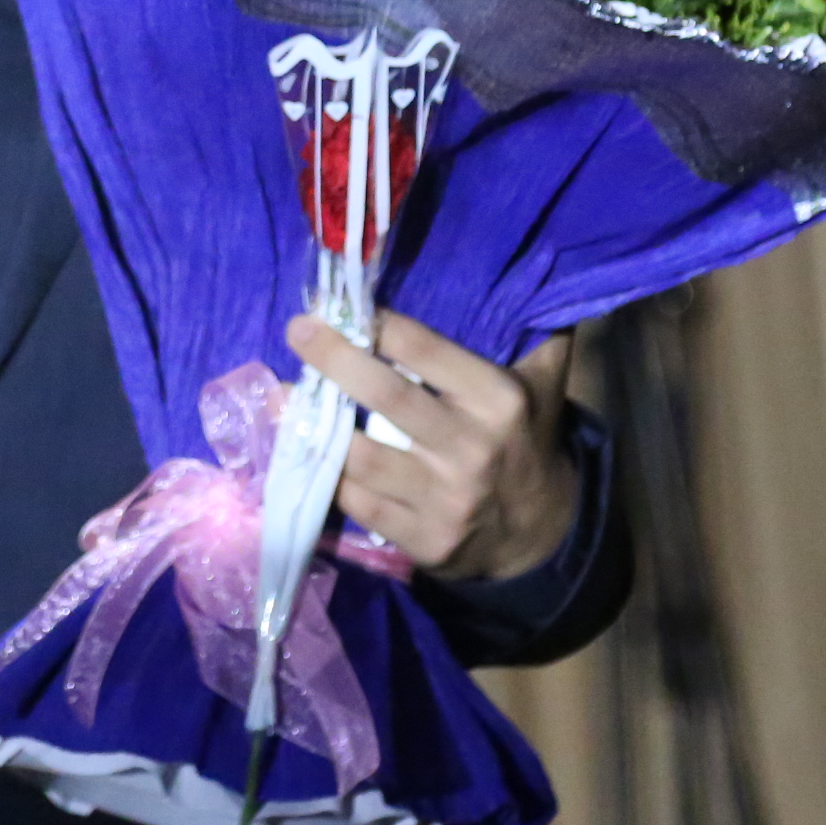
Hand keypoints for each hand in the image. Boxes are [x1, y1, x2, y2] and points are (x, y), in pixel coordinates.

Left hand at [285, 308, 577, 582]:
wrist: (541, 537)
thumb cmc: (528, 442)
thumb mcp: (546, 387)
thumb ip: (540, 337)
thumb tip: (541, 284)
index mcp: (498, 401)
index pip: (427, 351)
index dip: (380, 326)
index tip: (344, 307)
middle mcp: (471, 448)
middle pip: (387, 397)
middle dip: (335, 360)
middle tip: (297, 331)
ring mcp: (444, 499)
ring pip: (362, 457)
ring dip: (312, 425)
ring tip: (279, 394)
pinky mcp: (422, 540)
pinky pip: (358, 503)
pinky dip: (324, 476)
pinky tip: (300, 450)